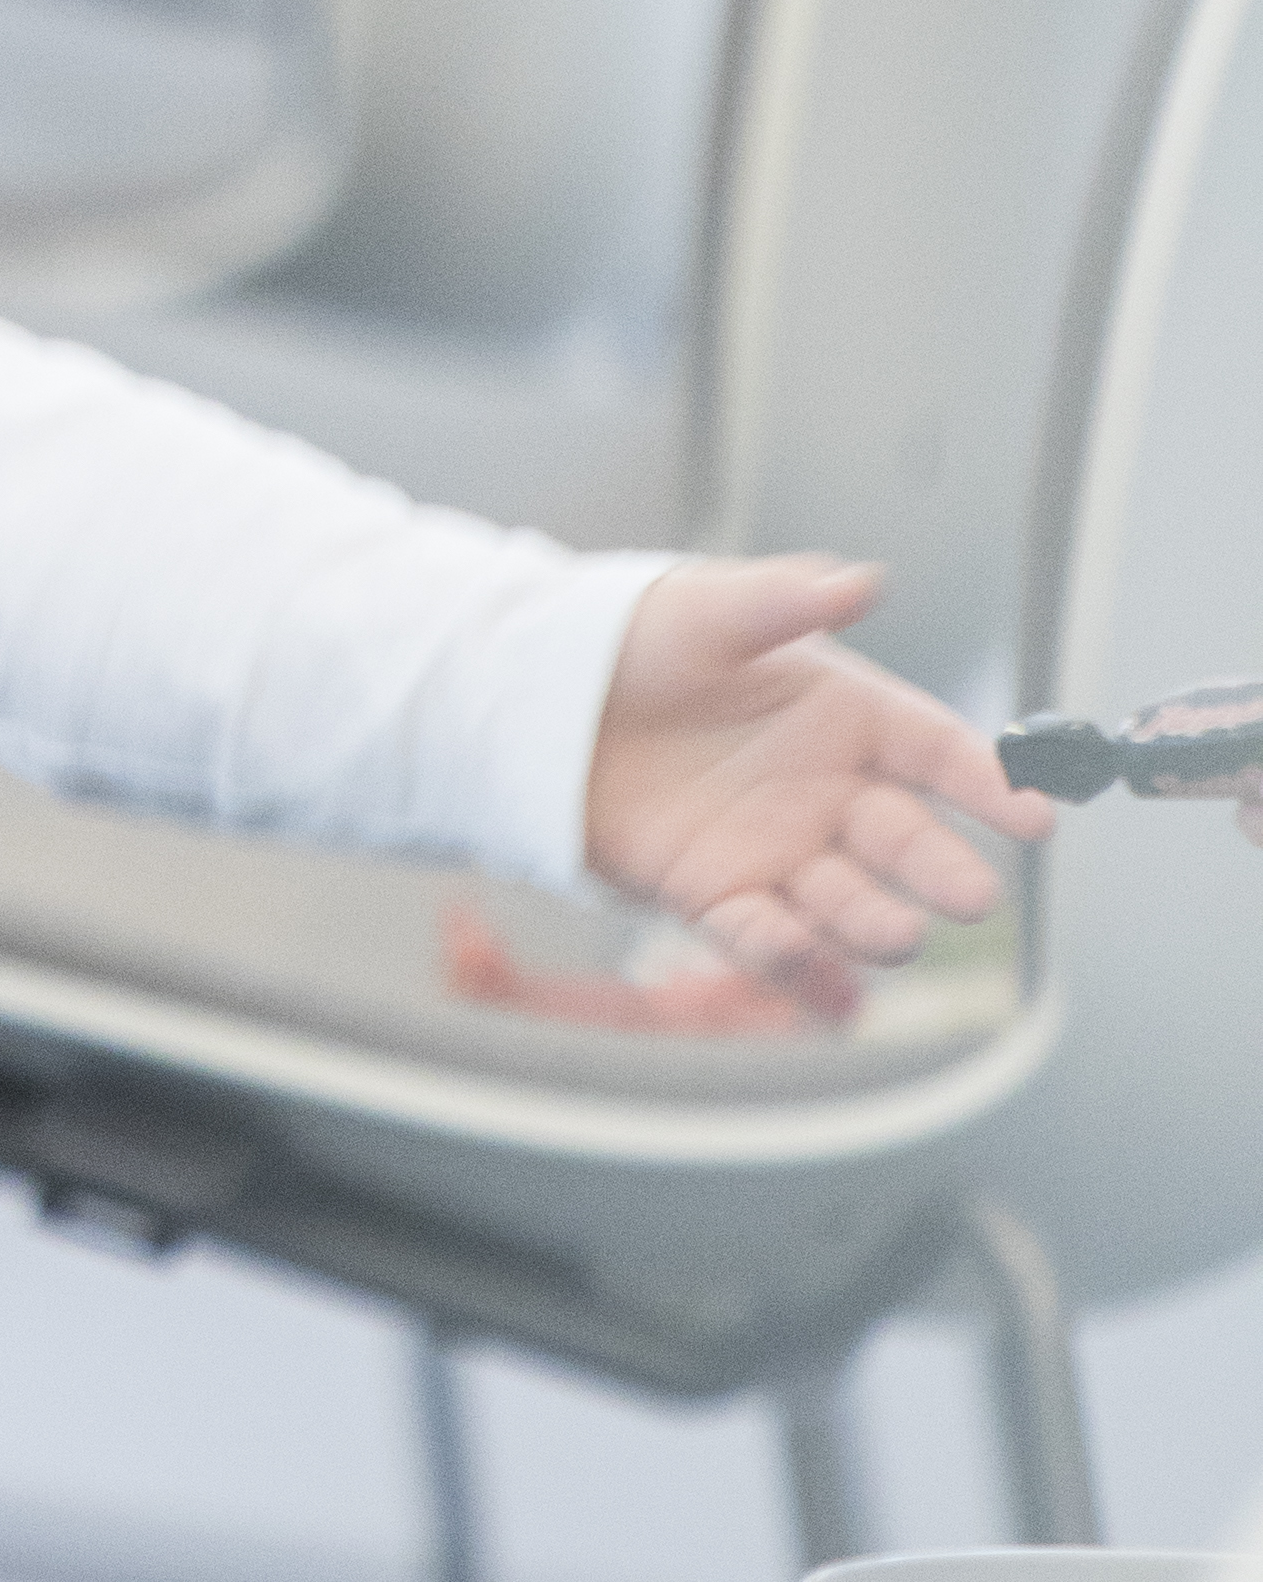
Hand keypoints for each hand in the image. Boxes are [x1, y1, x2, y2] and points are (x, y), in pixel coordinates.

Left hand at [573, 555, 1051, 1024]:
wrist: (545, 699)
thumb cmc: (636, 641)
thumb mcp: (708, 609)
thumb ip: (783, 601)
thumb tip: (860, 582)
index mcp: (845, 716)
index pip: (936, 751)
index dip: (988, 784)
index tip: (1036, 816)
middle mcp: (826, 792)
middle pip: (904, 841)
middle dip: (942, 870)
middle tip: (972, 895)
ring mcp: (777, 849)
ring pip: (845, 902)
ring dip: (874, 924)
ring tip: (896, 935)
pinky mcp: (716, 894)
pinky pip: (765, 940)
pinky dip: (799, 968)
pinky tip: (835, 998)